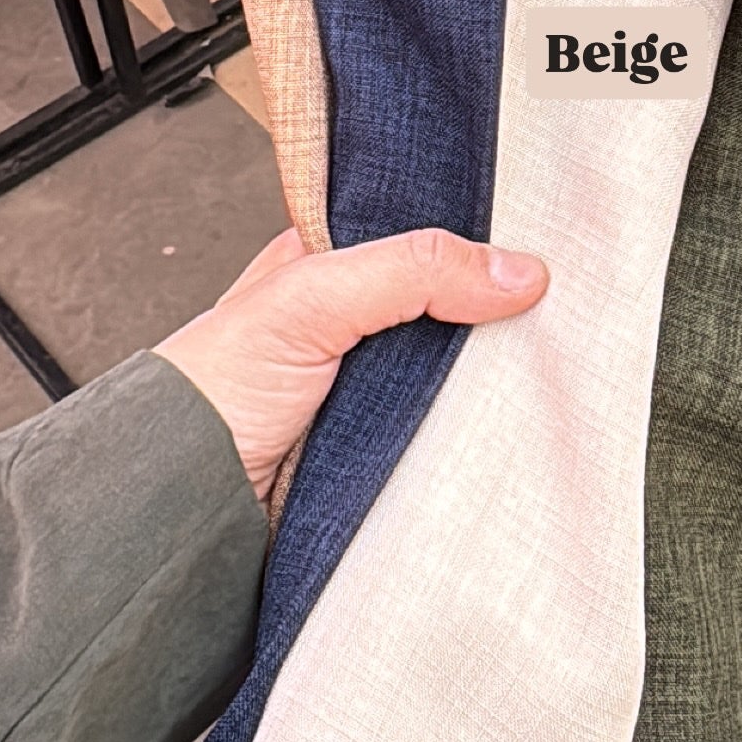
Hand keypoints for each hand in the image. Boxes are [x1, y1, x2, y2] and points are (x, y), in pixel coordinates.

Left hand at [155, 227, 548, 498]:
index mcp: (333, 267)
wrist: (180, 504)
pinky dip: (476, 440)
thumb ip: (410, 270)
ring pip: (457, 377)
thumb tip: (518, 272)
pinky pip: (447, 440)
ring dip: (493, 383)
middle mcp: (356, 327)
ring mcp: (373, 393)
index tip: (542, 244)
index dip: (478, 240)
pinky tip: (512, 429)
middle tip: (560, 313)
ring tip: (554, 372)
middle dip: (499, 315)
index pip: (424, 237)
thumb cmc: (213, 388)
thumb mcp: (313, 297)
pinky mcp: (383, 455)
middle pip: (452, 309)